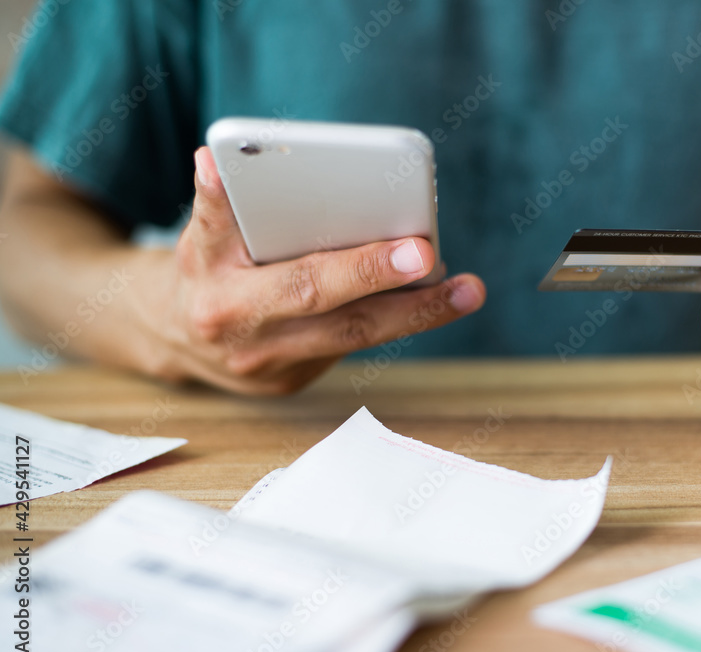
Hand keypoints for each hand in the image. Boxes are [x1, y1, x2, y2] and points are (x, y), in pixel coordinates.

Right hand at [132, 147, 484, 394]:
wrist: (170, 336)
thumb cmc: (199, 270)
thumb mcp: (196, 236)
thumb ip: (214, 203)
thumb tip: (214, 159)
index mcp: (230, 304)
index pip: (307, 284)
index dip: (363, 270)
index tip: (417, 251)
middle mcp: (259, 345)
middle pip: (348, 325)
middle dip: (412, 304)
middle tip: (466, 283)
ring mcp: (281, 370)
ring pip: (359, 342)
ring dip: (417, 316)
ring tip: (466, 291)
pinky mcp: (297, 380)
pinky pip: (352, 348)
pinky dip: (391, 321)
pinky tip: (427, 296)